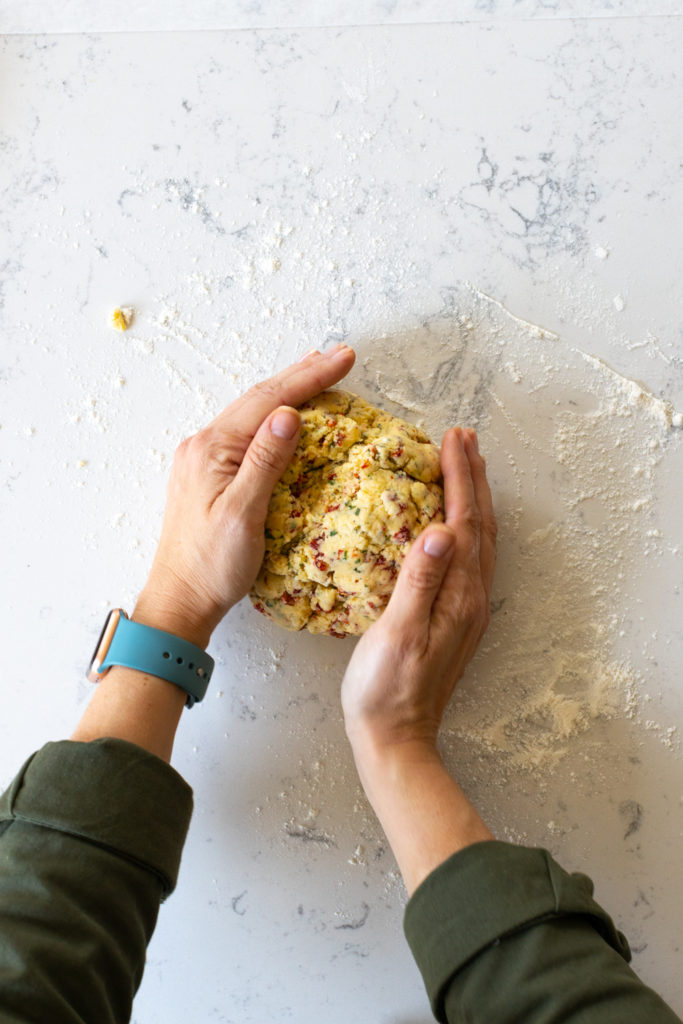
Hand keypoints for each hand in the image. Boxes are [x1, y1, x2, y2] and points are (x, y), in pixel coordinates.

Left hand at [134, 345, 355, 646]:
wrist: (179, 600)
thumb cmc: (210, 566)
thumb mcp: (242, 514)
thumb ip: (264, 462)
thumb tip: (288, 414)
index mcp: (212, 449)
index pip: (269, 401)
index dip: (310, 378)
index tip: (345, 359)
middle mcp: (204, 446)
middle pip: (259, 398)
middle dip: (302, 374)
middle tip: (340, 356)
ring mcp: (203, 459)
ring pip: (252, 412)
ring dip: (287, 391)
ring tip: (317, 372)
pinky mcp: (208, 475)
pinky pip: (246, 431)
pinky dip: (273, 415)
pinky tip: (286, 416)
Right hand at [342, 427, 495, 757]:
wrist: (396, 739)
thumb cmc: (386, 691)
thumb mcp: (397, 634)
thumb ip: (419, 581)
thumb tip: (440, 530)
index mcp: (459, 596)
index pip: (464, 522)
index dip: (460, 477)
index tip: (453, 438)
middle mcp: (471, 598)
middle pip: (480, 524)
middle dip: (473, 477)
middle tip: (463, 437)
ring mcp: (466, 609)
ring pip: (479, 540)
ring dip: (474, 498)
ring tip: (464, 465)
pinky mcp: (455, 617)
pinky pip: (468, 557)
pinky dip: (465, 525)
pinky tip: (451, 521)